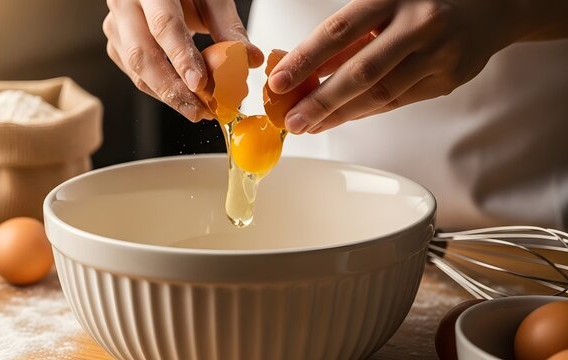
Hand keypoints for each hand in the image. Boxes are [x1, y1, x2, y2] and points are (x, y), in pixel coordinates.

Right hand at [103, 0, 263, 121]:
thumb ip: (228, 25)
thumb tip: (250, 58)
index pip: (164, 25)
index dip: (182, 57)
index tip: (200, 84)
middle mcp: (125, 5)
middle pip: (142, 54)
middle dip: (172, 89)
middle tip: (199, 110)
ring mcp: (116, 25)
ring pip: (135, 69)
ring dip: (167, 96)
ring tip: (197, 110)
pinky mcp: (116, 43)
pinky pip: (135, 74)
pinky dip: (159, 91)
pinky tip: (182, 98)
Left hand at [268, 0, 567, 133]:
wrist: (492, 6)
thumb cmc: (423, 2)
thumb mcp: (384, 2)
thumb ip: (348, 35)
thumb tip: (302, 68)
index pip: (339, 31)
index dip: (304, 59)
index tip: (277, 82)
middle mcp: (418, 23)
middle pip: (361, 72)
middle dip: (321, 101)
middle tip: (292, 121)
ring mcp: (438, 54)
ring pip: (381, 94)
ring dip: (340, 115)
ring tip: (310, 125)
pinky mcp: (448, 79)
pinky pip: (398, 102)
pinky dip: (365, 112)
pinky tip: (341, 119)